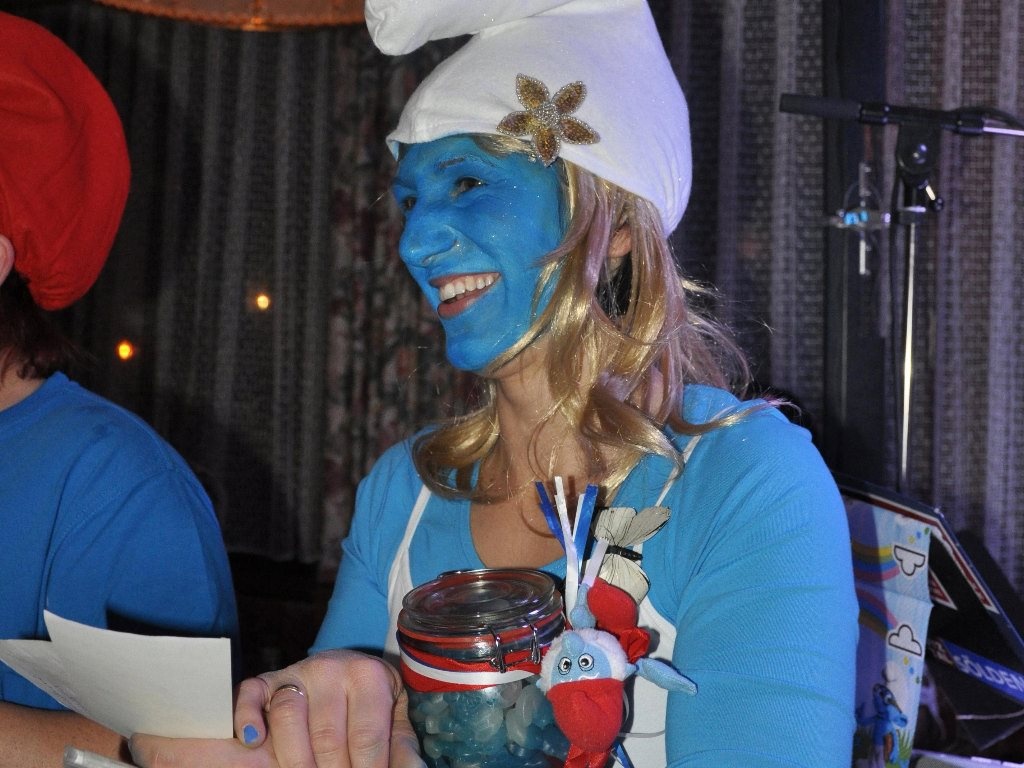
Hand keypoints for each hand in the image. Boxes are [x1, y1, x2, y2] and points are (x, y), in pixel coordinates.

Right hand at [129, 649, 424, 767]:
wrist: (346, 670)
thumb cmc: (373, 704)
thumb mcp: (394, 720)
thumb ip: (402, 749)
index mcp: (369, 676)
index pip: (366, 737)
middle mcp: (330, 668)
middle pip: (326, 735)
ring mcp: (295, 673)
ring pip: (287, 716)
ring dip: (294, 757)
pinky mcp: (266, 681)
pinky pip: (249, 694)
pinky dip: (246, 716)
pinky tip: (253, 742)